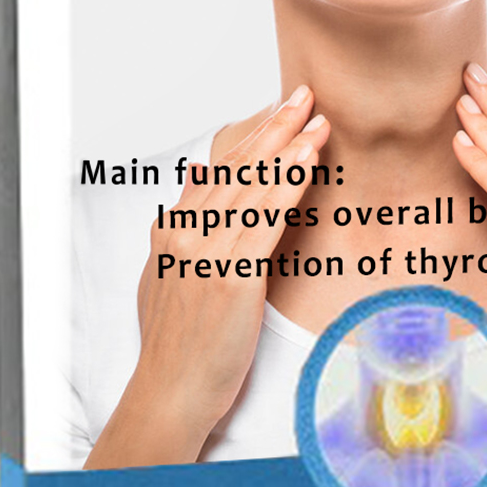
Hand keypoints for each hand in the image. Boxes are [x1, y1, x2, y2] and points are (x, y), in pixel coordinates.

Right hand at [86, 88, 331, 467]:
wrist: (172, 391)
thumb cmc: (181, 342)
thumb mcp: (169, 276)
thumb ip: (183, 228)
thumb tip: (195, 179)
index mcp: (172, 231)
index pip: (219, 171)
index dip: (253, 137)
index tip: (282, 111)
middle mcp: (186, 235)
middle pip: (237, 170)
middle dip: (275, 129)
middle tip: (306, 96)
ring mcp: (207, 255)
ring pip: (253, 188)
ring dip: (288, 149)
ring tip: (317, 120)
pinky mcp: (231, 278)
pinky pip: (265, 222)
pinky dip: (287, 187)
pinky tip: (308, 164)